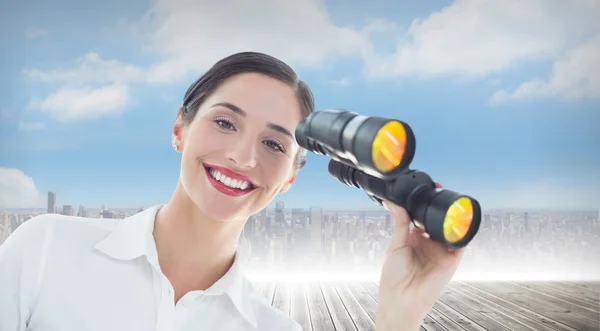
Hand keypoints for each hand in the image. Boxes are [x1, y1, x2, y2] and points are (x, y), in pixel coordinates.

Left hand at [375, 182, 465, 330]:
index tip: (425, 190)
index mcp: (414, 240)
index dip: (423, 205)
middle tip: (438, 190)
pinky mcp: (451, 261)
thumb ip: (400, 223)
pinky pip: (461, 244)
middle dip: (439, 207)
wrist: (401, 299)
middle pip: (436, 222)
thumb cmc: (394, 278)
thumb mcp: (395, 246)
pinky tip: (459, 221)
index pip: (421, 218)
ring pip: (449, 230)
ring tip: (449, 202)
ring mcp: (441, 252)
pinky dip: (462, 233)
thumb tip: (395, 203)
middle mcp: (429, 244)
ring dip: (451, 217)